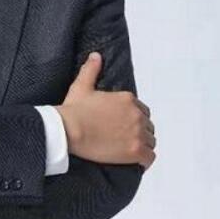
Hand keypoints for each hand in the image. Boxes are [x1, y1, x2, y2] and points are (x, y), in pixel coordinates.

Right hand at [56, 52, 155, 169]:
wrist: (68, 130)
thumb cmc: (74, 111)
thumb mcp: (82, 87)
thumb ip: (91, 70)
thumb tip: (96, 56)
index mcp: (127, 99)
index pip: (141, 111)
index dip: (132, 119)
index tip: (122, 126)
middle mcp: (136, 115)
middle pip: (147, 126)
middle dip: (139, 132)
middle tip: (123, 140)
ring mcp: (137, 133)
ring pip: (150, 141)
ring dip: (142, 146)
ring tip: (128, 151)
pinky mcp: (135, 151)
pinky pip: (149, 157)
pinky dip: (144, 160)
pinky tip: (136, 161)